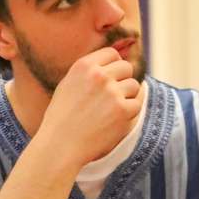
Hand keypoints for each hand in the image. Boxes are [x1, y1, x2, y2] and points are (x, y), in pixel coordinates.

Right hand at [38, 47, 141, 169]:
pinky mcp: (122, 110)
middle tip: (113, 96)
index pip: (112, 53)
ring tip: (111, 110)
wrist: (61, 145)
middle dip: (122, 80)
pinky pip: (137, 104)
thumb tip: (115, 60)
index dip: (115, 65)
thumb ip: (90, 71)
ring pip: (134, 85)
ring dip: (127, 96)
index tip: (112, 78)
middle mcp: (99, 75)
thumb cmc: (62, 117)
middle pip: (126, 67)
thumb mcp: (69, 84)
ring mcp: (112, 92)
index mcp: (84, 66)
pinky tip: (115, 119)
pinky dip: (130, 112)